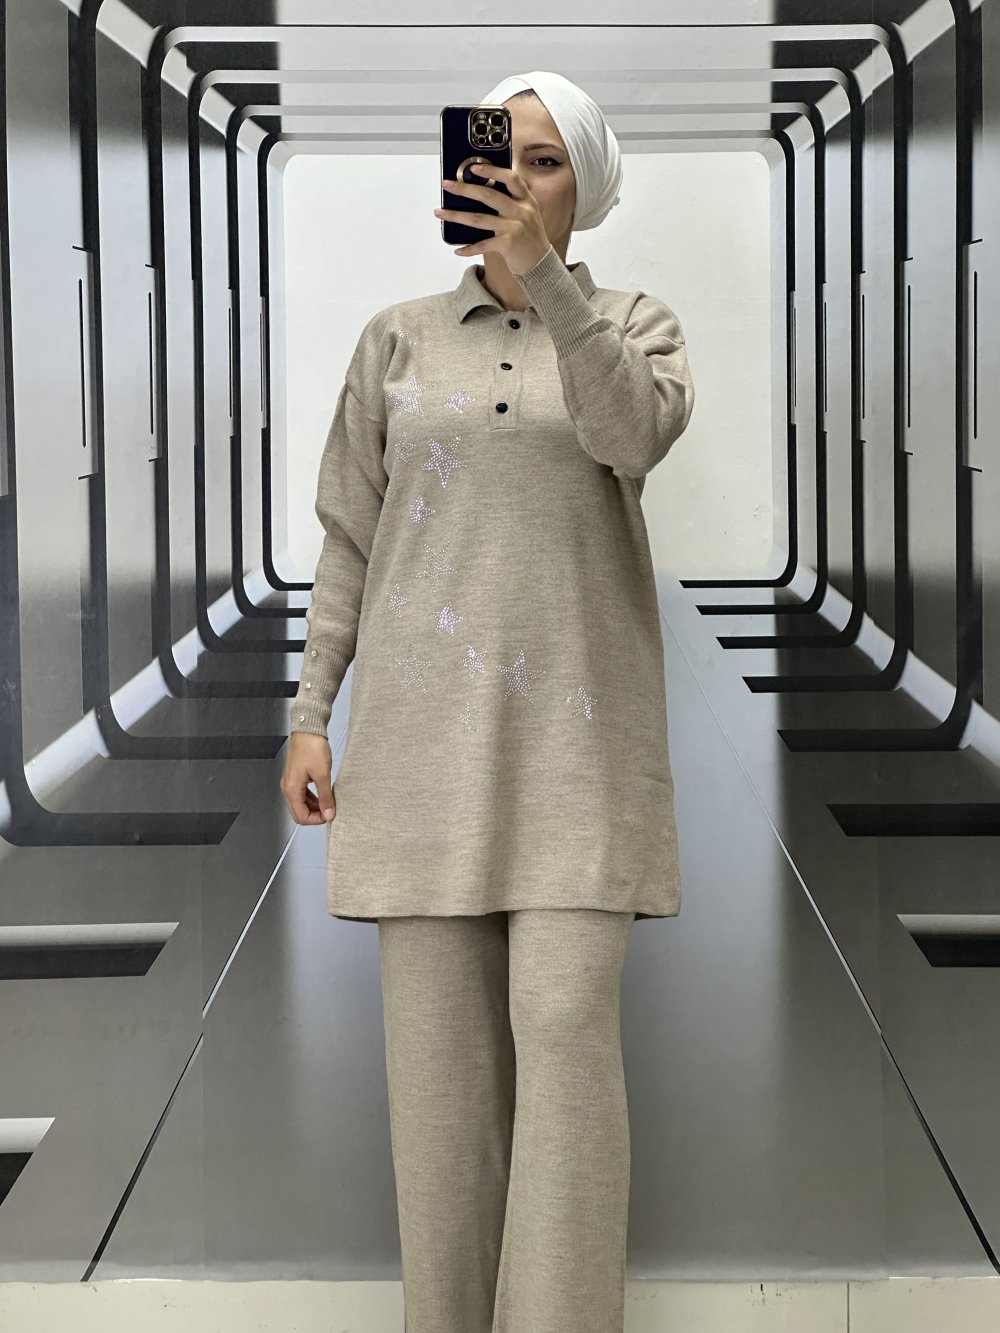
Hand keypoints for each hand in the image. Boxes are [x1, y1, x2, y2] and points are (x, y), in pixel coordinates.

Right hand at [281, 732, 336, 824]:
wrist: (308, 730)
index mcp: (291, 789)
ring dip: (314, 807)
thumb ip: (325, 797)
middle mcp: (287, 787)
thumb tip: (328, 813)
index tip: (330, 815)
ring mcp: (290, 781)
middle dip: (314, 815)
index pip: (301, 816)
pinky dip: (311, 799)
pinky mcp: (295, 776)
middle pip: (298, 812)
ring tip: (328, 803)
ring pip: (300, 804)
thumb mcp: (323, 775)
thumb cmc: (312, 747)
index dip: (316, 820)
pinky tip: (323, 795)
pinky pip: (301, 794)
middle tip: (329, 811)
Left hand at [433, 162, 550, 275]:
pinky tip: (458, 249)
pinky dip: (469, 248)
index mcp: (526, 200)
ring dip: (456, 216)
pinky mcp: (508, 245)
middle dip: (464, 188)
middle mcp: (521, 211)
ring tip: (440, 213)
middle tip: (447, 185)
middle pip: (488, 195)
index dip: (492, 170)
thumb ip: (509, 202)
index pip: (510, 178)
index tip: (474, 166)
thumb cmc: (529, 237)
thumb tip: (478, 191)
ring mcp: (515, 228)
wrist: (542, 265)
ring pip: (479, 219)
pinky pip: (483, 244)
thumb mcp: (526, 214)